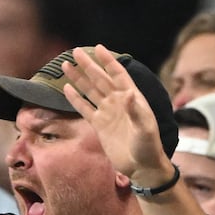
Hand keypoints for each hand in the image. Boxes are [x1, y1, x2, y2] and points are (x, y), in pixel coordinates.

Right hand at [62, 45, 172, 187]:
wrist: (141, 166)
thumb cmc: (148, 146)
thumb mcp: (145, 129)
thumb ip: (136, 111)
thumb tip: (127, 93)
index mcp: (132, 98)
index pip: (118, 74)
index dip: (108, 61)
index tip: (98, 48)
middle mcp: (118, 102)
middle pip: (101, 79)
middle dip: (88, 65)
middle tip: (76, 52)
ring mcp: (108, 112)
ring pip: (90, 91)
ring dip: (79, 78)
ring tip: (66, 66)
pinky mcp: (99, 125)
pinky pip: (85, 108)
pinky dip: (76, 99)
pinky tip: (66, 88)